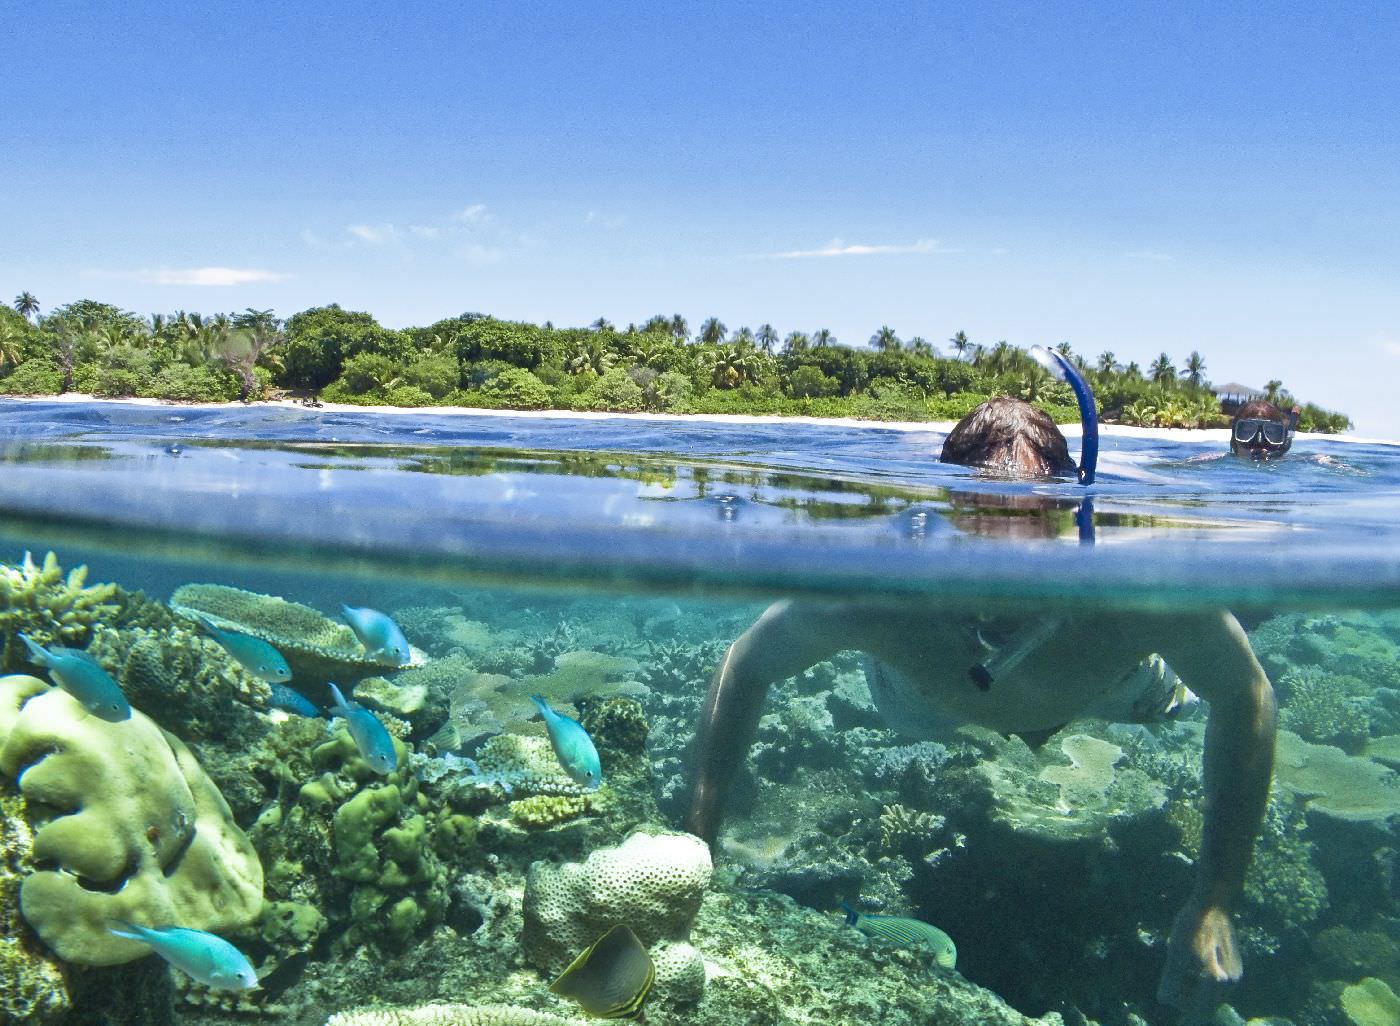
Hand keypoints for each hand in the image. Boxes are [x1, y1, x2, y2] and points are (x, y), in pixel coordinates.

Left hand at [1157, 901, 1241, 1018]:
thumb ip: (1172, 979)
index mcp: (1217, 981)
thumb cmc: (1192, 924)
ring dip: (1191, 987)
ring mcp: (1235, 976)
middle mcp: (1231, 983)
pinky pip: (1213, 983)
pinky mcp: (1233, 967)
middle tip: (1169, 982)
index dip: (1182, 1009)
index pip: (1198, 1011)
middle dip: (1184, 996)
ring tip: (1181, 965)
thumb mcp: (1176, 952)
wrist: (1212, 901)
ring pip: (1208, 994)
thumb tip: (1164, 1000)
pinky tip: (1191, 963)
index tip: (1169, 1003)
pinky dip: (1199, 979)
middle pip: (1202, 1004)